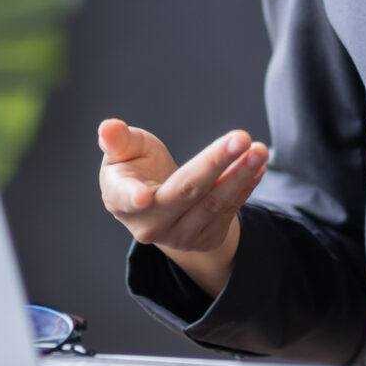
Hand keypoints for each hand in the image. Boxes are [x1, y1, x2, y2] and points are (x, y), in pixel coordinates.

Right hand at [98, 118, 267, 298]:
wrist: (159, 205)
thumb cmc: (136, 168)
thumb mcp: (124, 151)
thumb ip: (117, 141)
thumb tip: (106, 128)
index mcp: (121, 200)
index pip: (127, 198)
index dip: (133, 197)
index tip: (142, 197)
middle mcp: (152, 224)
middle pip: (186, 191)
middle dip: (215, 163)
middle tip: (241, 137)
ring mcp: (181, 235)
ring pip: (214, 203)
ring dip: (240, 175)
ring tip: (259, 150)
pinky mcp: (207, 237)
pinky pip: (230, 210)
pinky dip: (246, 186)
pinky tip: (258, 165)